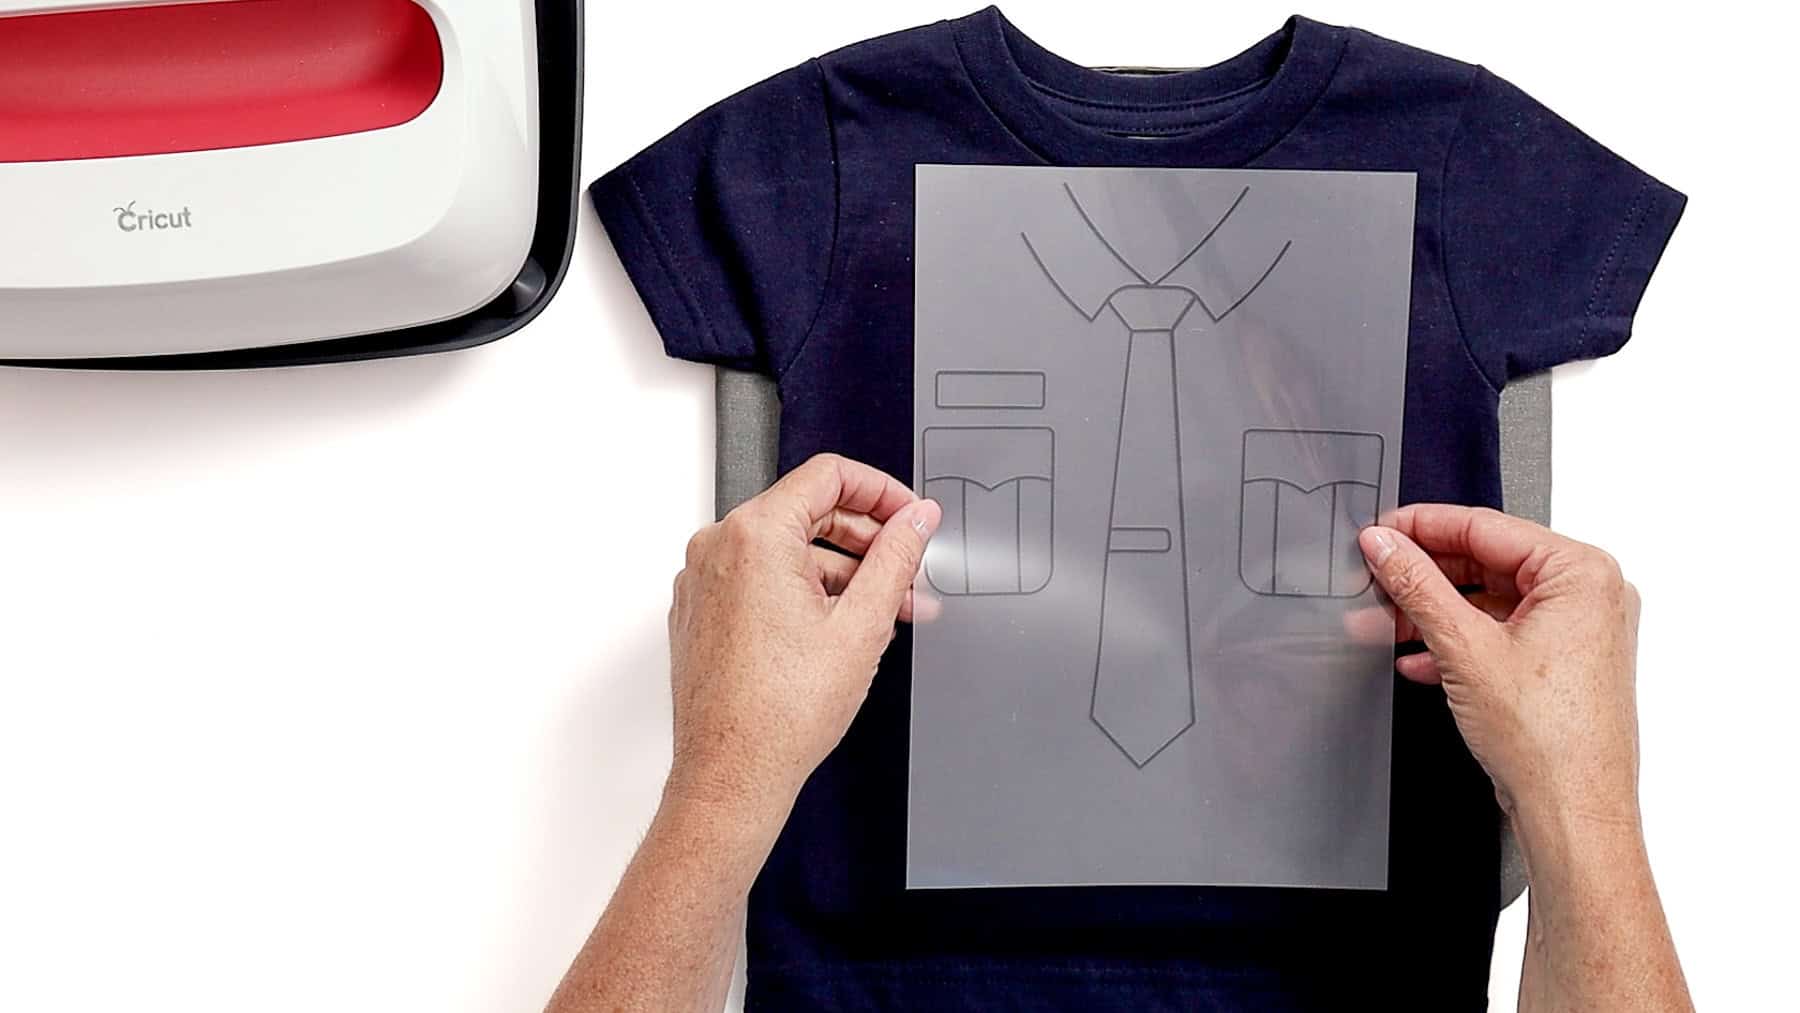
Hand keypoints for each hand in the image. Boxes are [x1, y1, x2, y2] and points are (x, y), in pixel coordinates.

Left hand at [665, 454, 940, 822]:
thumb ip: (896, 558)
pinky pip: (759, 580)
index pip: (828, 476)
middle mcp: (718, 548)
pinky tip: (838, 629)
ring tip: (884, 614)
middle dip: (867, 541)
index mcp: (754, 536)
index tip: (909, 516)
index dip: (881, 491)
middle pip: (807, 512)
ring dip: (840, 574)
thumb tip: (916, 520)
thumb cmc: (780, 714)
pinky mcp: (701, 612)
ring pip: (785, 551)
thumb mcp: (862, 624)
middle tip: (907, 570)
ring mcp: (703, 581)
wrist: (732, 774)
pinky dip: (802, 593)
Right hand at [1358, 506, 1641, 828]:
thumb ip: (1417, 586)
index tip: (1382, 532)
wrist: (1574, 812)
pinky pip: (1502, 633)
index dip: (1423, 526)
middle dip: (1426, 577)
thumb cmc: (1551, 741)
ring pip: (1491, 601)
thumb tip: (1386, 546)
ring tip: (1388, 622)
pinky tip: (1420, 659)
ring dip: (1436, 613)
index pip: (1486, 527)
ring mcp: (1579, 632)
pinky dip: (1459, 642)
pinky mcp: (1564, 665)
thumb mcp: (1464, 647)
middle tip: (1378, 576)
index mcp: (1582, 573)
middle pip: (1488, 562)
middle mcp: (1591, 596)